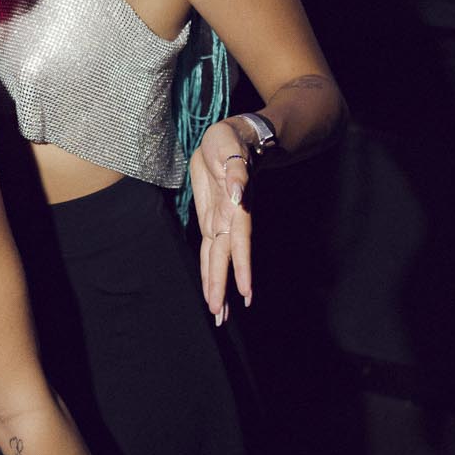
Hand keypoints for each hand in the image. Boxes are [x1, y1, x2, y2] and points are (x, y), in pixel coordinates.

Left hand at [187, 120, 252, 324]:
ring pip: (217, 258)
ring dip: (217, 284)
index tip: (245, 291)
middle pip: (225, 257)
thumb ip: (236, 170)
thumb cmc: (230, 140)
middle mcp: (230, 217)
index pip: (238, 240)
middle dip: (223, 287)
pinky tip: (212, 287)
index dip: (241, 265)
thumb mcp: (230, 146)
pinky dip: (210, 268)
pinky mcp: (212, 217)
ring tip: (220, 313)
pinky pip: (209, 249)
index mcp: (234, 204)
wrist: (232, 137)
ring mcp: (221, 219)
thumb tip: (239, 192)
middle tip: (222, 318)